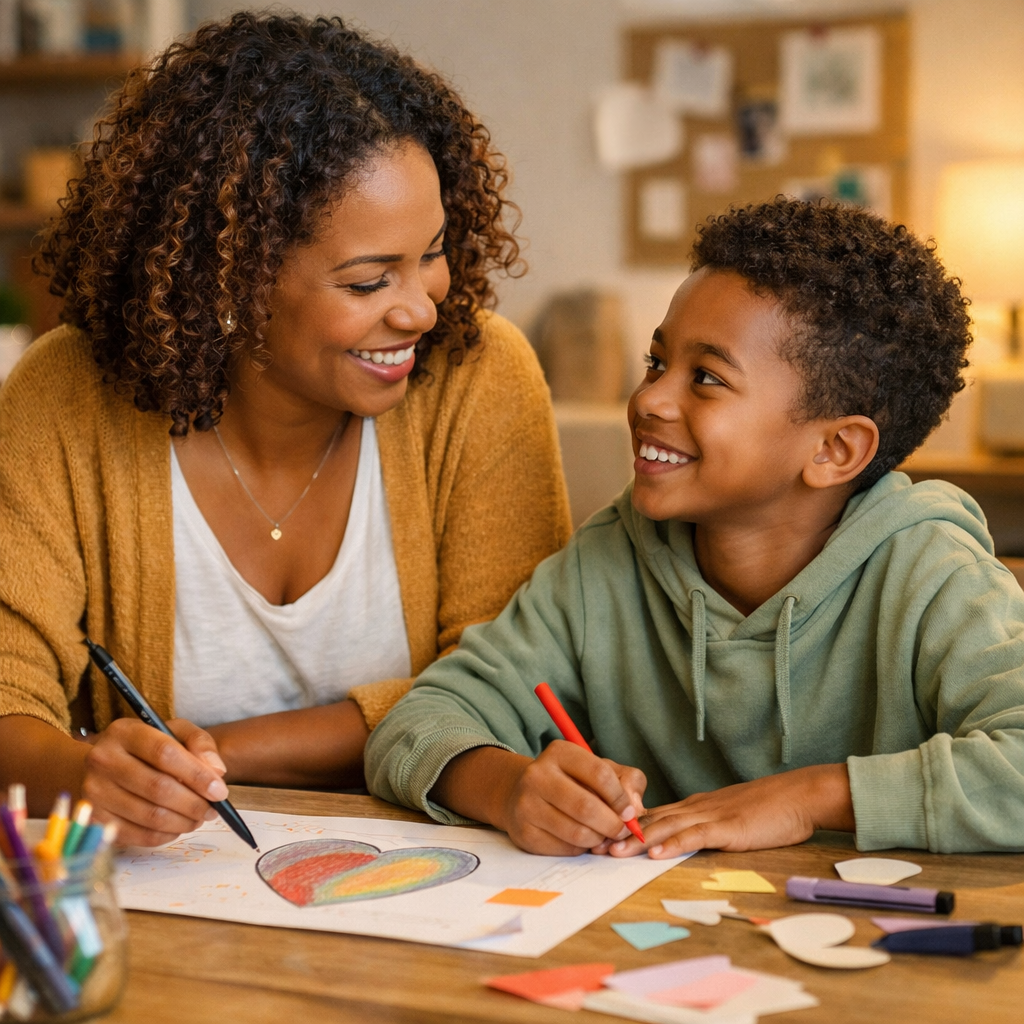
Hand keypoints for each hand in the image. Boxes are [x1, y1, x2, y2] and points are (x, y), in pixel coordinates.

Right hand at [82, 718, 229, 846]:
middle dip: (194, 803)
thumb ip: (199, 744)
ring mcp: (95, 791)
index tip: (219, 790)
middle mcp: (102, 760)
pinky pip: (138, 835)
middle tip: (213, 809)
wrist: (103, 767)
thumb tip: (217, 771)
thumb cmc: (146, 748)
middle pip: (158, 788)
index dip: (196, 775)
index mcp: (124, 732)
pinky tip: (177, 826)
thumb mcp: (174, 732)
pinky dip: (165, 835)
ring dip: (183, 822)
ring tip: (199, 817)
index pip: (164, 753)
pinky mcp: (95, 819)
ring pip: (150, 815)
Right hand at [494, 741, 646, 855]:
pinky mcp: (524, 832)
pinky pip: (564, 849)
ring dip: (598, 840)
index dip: (620, 798)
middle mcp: (537, 775)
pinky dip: (581, 849)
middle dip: (613, 825)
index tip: (629, 812)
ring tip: (602, 835)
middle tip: (622, 832)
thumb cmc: (572, 781)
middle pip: (586, 807)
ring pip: (577, 832)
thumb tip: (635, 808)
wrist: (524, 794)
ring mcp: (527, 804)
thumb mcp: (599, 769)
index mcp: (559, 752)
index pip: (599, 774)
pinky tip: (581, 840)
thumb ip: (626, 780)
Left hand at [608, 764, 854, 858]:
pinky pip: (696, 835)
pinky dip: (674, 844)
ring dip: (637, 839)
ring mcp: (712, 815)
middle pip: (651, 820)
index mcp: (696, 806)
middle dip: (620, 833)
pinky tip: (656, 852)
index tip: (598, 836)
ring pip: (666, 826)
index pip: (653, 815)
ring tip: (613, 851)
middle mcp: (697, 807)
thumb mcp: (729, 817)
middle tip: (591, 845)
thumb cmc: (769, 809)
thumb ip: (705, 826)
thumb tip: (681, 839)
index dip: (624, 826)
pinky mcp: (728, 827)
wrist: (800, 795)